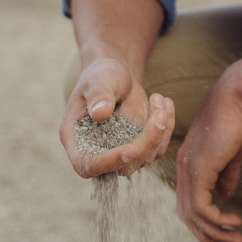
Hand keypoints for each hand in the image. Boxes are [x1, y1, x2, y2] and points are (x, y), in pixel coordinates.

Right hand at [60, 58, 174, 177]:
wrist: (116, 76)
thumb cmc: (101, 75)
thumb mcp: (98, 79)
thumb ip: (98, 94)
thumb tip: (100, 113)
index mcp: (75, 138)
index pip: (86, 164)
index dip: (107, 162)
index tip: (131, 149)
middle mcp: (96, 151)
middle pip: (122, 165)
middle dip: (146, 143)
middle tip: (159, 113)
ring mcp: (119, 152)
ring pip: (145, 158)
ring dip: (160, 131)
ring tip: (159, 98)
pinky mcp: (139, 149)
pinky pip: (158, 148)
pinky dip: (166, 128)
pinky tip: (165, 103)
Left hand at [175, 66, 241, 241]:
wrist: (241, 94)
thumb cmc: (240, 118)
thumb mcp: (233, 152)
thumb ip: (226, 175)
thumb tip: (225, 196)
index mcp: (189, 162)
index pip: (188, 200)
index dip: (203, 221)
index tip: (222, 235)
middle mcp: (183, 166)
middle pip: (186, 212)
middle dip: (205, 234)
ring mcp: (189, 167)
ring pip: (193, 213)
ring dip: (215, 231)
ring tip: (237, 240)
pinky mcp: (200, 168)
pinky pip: (202, 206)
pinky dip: (217, 219)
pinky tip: (235, 222)